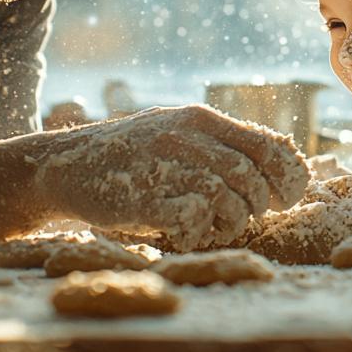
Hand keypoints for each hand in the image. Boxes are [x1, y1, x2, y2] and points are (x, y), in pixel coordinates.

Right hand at [33, 105, 309, 250]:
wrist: (64, 164)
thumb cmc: (131, 156)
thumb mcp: (176, 133)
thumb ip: (220, 142)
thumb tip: (282, 159)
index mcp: (199, 118)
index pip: (265, 144)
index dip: (287, 175)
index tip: (287, 197)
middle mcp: (184, 136)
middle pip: (249, 176)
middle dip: (257, 204)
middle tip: (244, 217)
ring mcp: (162, 165)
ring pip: (226, 197)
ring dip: (231, 222)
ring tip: (216, 228)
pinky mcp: (143, 197)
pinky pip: (194, 216)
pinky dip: (200, 231)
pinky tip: (189, 232)